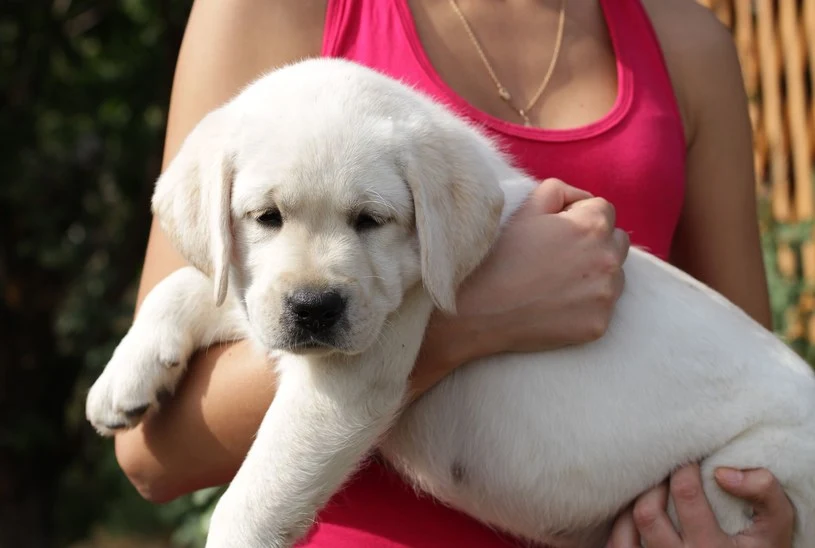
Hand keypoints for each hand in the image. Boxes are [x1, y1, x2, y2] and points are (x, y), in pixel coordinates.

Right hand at [445, 178, 629, 357]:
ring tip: (558, 282)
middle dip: (596, 243)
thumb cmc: (501, 256)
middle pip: (617, 241)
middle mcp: (608, 258)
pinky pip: (604, 308)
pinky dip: (587, 305)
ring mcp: (606, 295)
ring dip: (596, 274)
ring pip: (615, 275)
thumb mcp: (526, 208)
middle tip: (560, 257)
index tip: (557, 232)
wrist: (481, 310)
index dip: (579, 217)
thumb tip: (582, 199)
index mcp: (593, 225)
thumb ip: (559, 191)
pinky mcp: (599, 325)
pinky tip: (558, 305)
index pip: (604, 210)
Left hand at [607, 463, 794, 546]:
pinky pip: (617, 545)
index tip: (687, 459)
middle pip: (647, 512)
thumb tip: (723, 473)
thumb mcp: (776, 525)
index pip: (685, 494)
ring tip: (651, 491)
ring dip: (633, 503)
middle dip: (654, 484)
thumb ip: (764, 491)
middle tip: (664, 473)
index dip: (683, 468)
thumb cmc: (760, 547)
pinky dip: (620, 524)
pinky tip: (634, 513)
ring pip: (626, 529)